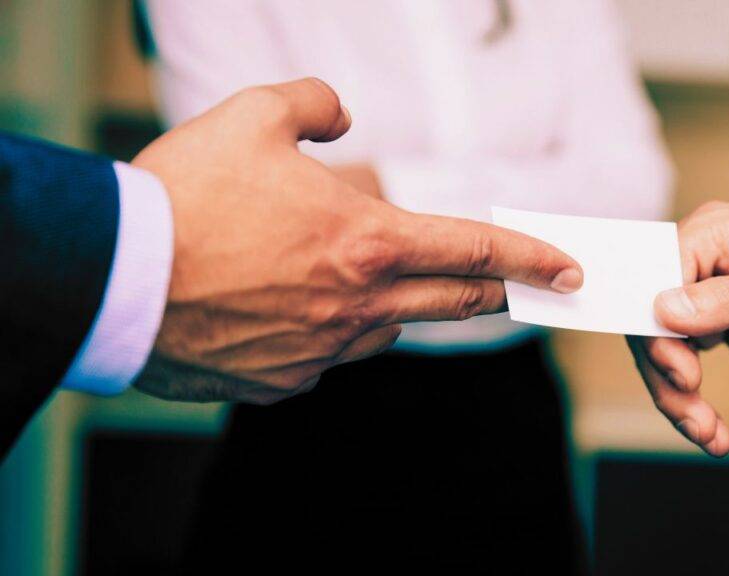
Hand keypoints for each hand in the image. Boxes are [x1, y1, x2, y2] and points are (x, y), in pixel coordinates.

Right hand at [132, 78, 582, 403]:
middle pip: (453, 303)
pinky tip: (293, 312)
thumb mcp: (253, 116)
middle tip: (517, 286)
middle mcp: (358, 305)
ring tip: (366, 279)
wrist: (115, 278)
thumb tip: (341, 117)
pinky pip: (327, 358)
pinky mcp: (284, 382)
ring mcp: (323, 351)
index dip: (531, 257)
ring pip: (387, 331)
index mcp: (367, 241)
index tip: (568, 268)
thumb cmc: (185, 195)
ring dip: (397, 307)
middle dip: (494, 292)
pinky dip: (329, 334)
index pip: (475, 251)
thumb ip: (314, 105)